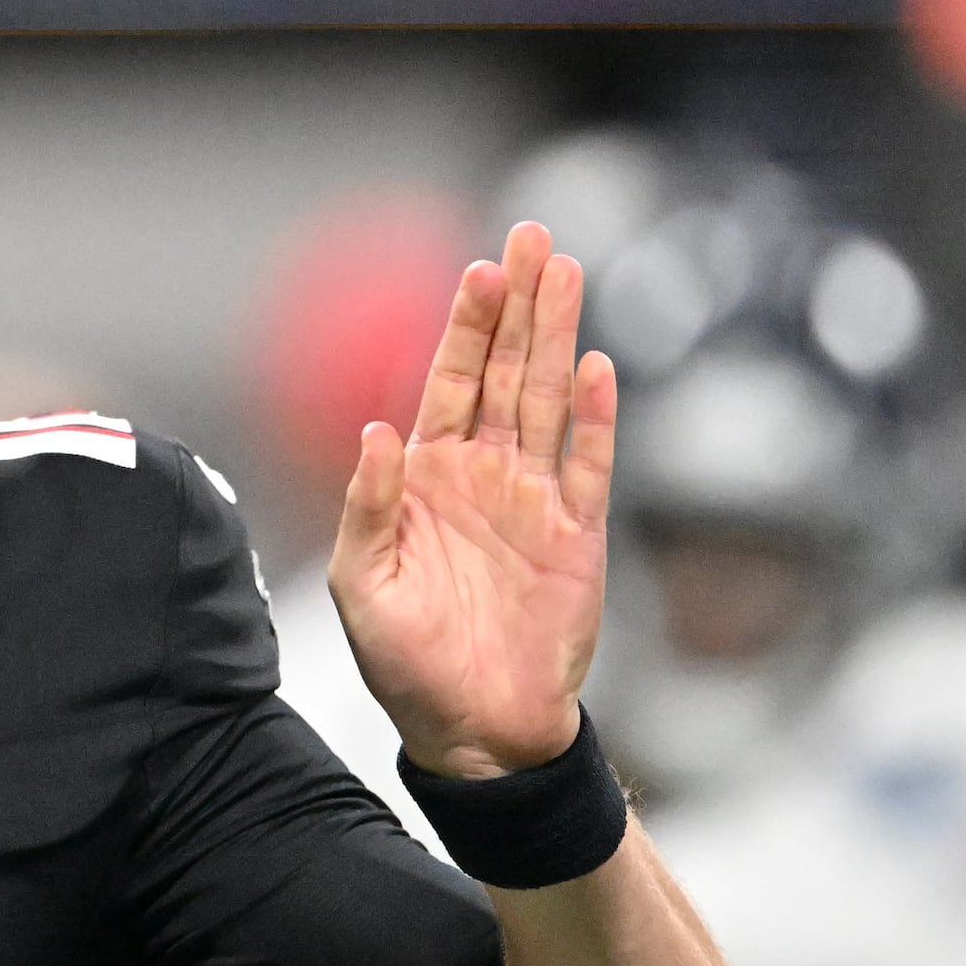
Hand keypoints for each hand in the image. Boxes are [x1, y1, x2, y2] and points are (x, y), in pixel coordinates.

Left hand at [328, 220, 616, 778]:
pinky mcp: (578, 538)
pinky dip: (599, 419)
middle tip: (535, 235)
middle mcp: (484, 475)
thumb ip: (367, 506)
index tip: (481, 269)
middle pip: (507, 370)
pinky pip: (591, 466)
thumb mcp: (364, 586)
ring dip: (561, 337)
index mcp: (427, 478)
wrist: (475, 730)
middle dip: (520, 304)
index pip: (450, 381)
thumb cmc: (406, 663)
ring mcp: (534, 501)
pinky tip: (600, 368)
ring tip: (569, 273)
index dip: (466, 325)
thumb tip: (375, 426)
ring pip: (552, 400)